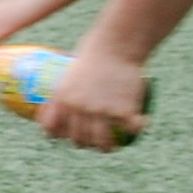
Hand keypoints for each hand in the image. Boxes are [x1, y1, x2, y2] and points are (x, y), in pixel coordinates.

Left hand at [38, 45, 153, 152]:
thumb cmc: (92, 54)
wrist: (115, 45)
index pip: (53, 129)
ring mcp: (101, 111)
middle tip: (92, 139)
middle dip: (85, 142)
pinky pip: (130, 129)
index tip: (66, 135)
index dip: (59, 135)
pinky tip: (139, 124)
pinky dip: (137, 127)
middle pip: (78, 138)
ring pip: (101, 142)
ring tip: (110, 146)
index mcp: (62, 99)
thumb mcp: (70, 72)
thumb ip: (64, 91)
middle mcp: (79, 108)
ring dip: (106, 146)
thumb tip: (55, 101)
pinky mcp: (123, 110)